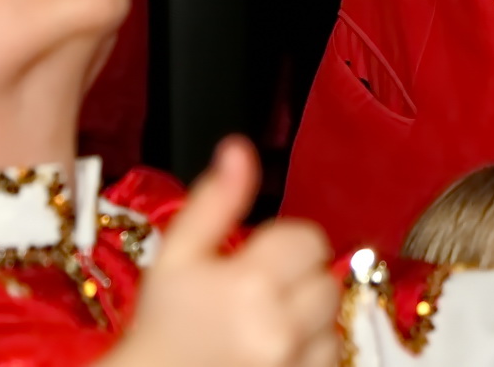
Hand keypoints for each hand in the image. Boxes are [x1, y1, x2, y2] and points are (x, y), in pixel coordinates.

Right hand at [107, 138, 340, 366]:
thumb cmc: (161, 322)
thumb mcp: (175, 255)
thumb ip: (214, 202)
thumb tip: (238, 149)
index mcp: (252, 282)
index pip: (309, 241)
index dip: (285, 245)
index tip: (256, 260)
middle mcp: (282, 325)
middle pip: (326, 281)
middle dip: (299, 280)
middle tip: (260, 293)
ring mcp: (294, 362)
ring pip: (332, 322)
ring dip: (308, 318)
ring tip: (266, 323)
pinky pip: (328, 358)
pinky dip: (309, 351)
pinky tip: (274, 349)